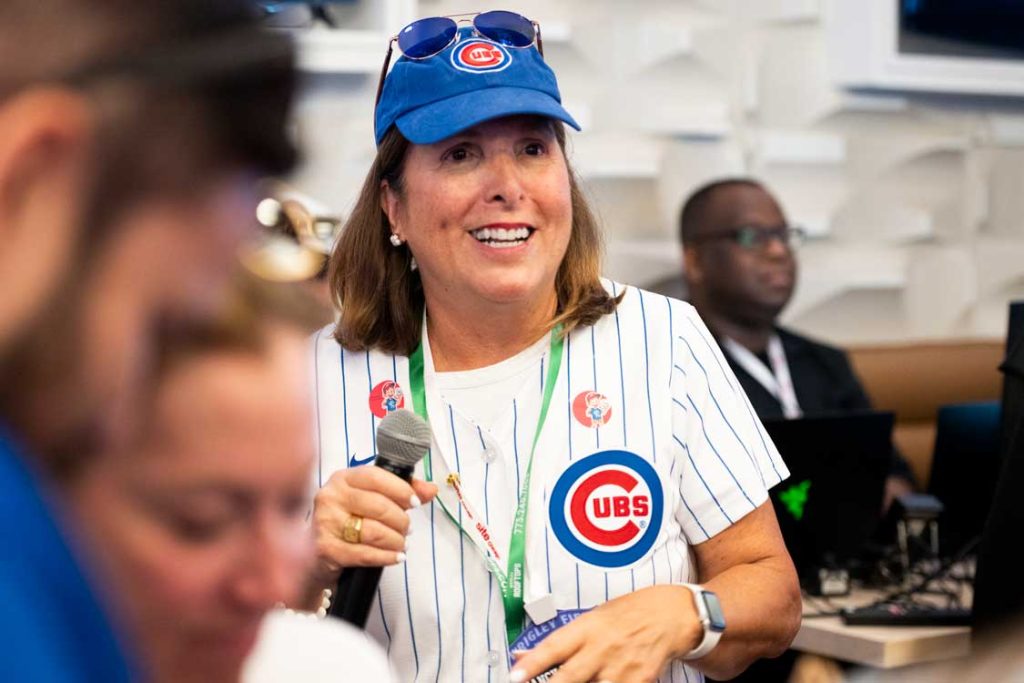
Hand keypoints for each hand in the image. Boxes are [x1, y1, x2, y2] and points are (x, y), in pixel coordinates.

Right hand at [311, 467, 436, 586]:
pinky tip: (395, 556)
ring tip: (401, 543)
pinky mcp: (326, 548)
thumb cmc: (347, 520)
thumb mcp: (371, 499)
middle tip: (407, 529)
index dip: (400, 489)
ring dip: (395, 540)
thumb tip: (430, 489)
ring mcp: (326, 523)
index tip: (415, 502)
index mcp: (342, 478)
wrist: (314, 552)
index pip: (375, 476)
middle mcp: (330, 497)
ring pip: (373, 531)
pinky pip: (365, 554)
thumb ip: (402, 491)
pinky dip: (386, 557)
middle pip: (378, 506)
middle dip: (400, 520)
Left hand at [510, 585, 702, 682]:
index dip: (532, 663)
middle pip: (571, 676)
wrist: (670, 615)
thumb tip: (522, 656)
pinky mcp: (640, 681)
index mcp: (588, 627)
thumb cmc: (627, 613)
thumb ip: (560, 642)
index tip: (514, 675)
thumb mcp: (592, 618)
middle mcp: (603, 648)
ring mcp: (622, 667)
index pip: (554, 647)